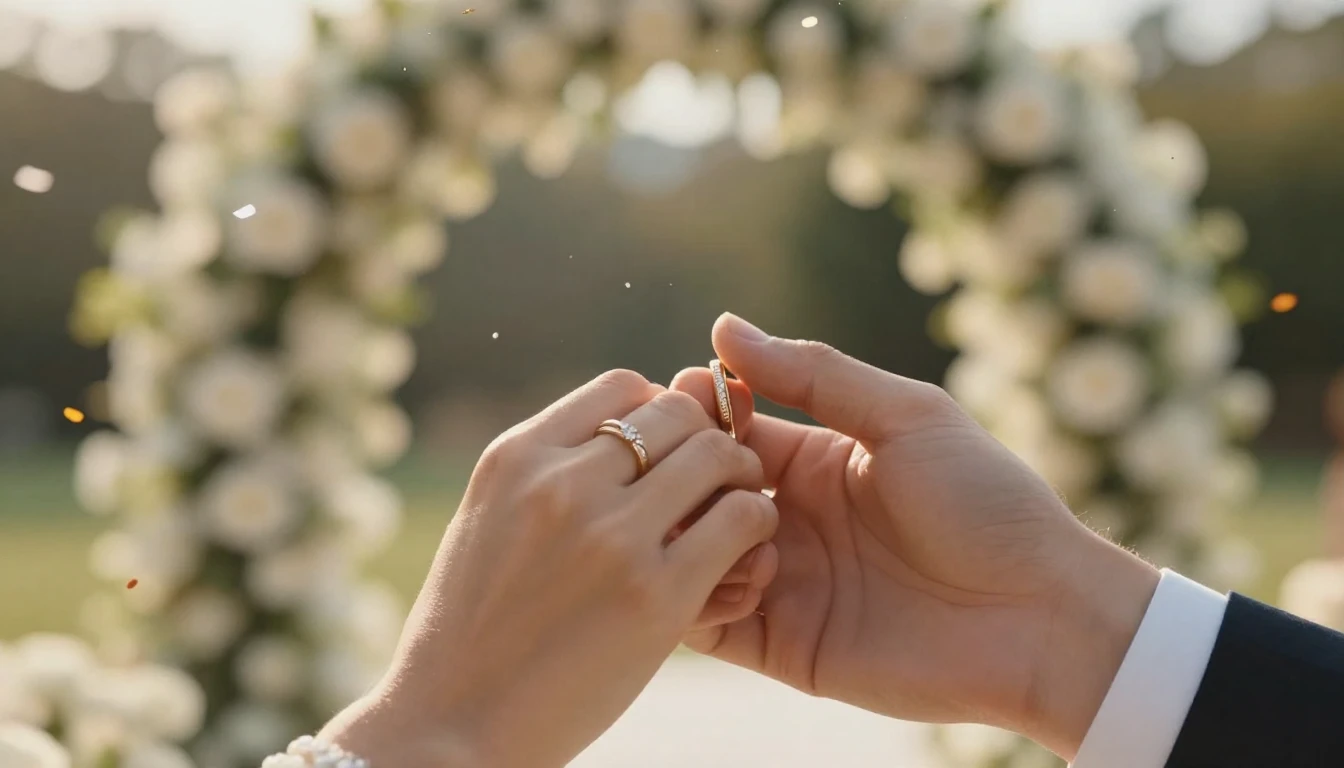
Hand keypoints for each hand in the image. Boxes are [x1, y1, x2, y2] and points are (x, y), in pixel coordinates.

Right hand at [319, 370, 779, 766]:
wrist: (452, 725)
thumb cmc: (470, 632)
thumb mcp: (486, 520)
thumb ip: (544, 472)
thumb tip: (615, 434)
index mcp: (516, 457)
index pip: (621, 386)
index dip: (659, 409)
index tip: (668, 450)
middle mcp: (562, 482)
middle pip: (675, 411)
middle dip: (707, 436)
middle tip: (717, 476)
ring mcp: (610, 536)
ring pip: (716, 454)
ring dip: (740, 475)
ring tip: (737, 507)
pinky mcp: (655, 594)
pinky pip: (740, 520)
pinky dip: (756, 525)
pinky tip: (747, 550)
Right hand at [674, 315, 1158, 759]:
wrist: (1039, 617)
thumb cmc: (986, 504)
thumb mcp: (905, 416)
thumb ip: (814, 374)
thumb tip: (724, 327)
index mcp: (815, 461)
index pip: (726, 430)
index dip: (699, 411)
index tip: (689, 395)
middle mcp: (789, 520)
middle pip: (697, 490)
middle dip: (685, 471)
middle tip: (706, 467)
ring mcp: (782, 584)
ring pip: (688, 554)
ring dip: (694, 532)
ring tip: (743, 526)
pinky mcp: (781, 645)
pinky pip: (706, 622)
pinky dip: (703, 596)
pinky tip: (757, 577)